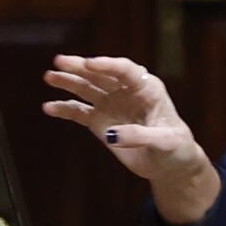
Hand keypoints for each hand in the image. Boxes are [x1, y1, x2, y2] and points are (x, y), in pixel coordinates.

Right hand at [45, 54, 219, 224]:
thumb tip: (112, 135)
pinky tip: (49, 107)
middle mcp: (126, 91)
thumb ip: (141, 136)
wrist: (170, 164)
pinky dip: (64, 109)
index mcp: (147, 88)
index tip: (90, 64)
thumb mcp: (166, 142)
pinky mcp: (101, 122)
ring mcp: (111, 105)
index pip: (125, 70)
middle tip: (59, 61)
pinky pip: (79, 112)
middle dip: (80, 67)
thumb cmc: (176, 148)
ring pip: (87, 89)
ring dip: (68, 81)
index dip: (108, 65)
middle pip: (100, 74)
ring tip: (49, 76)